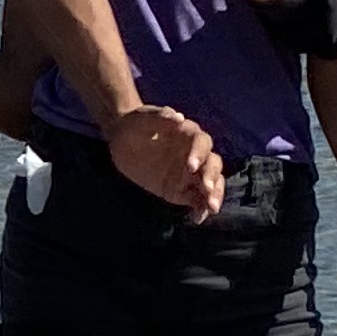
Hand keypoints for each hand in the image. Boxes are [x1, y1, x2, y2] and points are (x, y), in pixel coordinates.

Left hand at [106, 102, 222, 220]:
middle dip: (211, 177)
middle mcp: (195, 154)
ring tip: (211, 208)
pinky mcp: (180, 189)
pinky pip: (195, 200)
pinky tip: (197, 219)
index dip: (199, 154)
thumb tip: (177, 117)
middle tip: (206, 188)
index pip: (202, 143)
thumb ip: (161, 116)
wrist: (123, 137)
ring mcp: (189, 173)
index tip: (190, 166)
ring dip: (213, 195)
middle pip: (213, 165)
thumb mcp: (145, 116)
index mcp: (189, 135)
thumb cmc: (138, 123)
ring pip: (210, 184)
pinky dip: (200, 209)